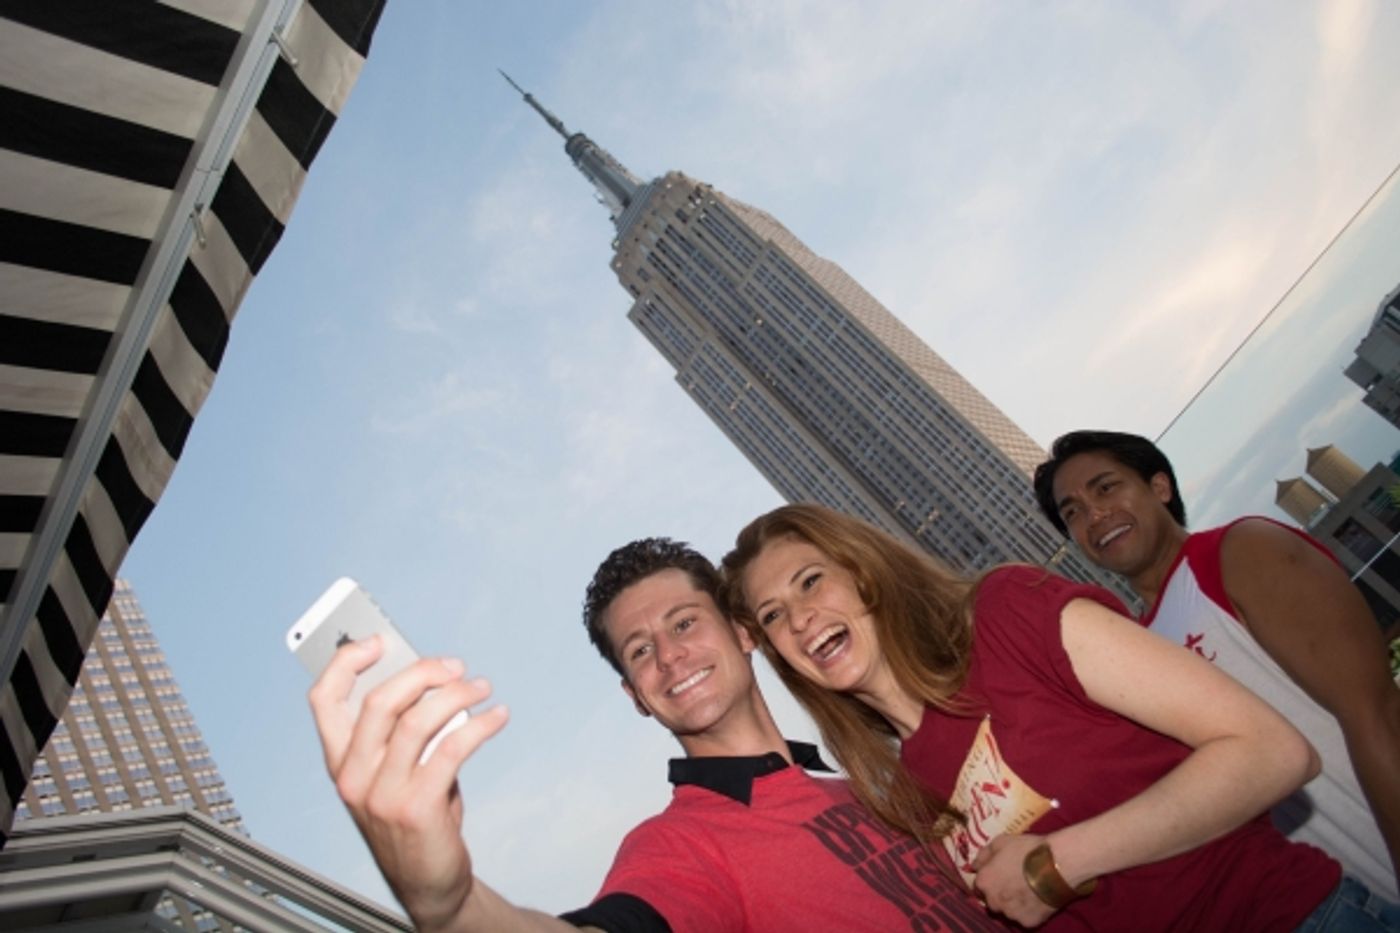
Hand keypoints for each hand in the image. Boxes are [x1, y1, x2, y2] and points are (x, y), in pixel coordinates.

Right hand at [308, 637, 509, 930]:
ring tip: (482, 688)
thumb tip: (434, 680)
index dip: (345, 662)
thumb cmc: (414, 819)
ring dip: (457, 694)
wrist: (429, 885)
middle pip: (379, 701)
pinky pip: (451, 748)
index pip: (324, 700)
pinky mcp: (416, 808)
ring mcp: (381, 795)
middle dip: (422, 672)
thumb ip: (402, 731)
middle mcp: (353, 777)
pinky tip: (497, 717)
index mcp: (340, 763)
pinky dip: (480, 725)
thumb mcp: (395, 773)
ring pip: (417, 720)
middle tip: (456, 667)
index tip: (378, 640)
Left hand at [970, 833, 1055, 927]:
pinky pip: (1025, 918)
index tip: (1001, 874)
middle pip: (992, 900)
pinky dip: (1029, 911)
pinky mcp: (1028, 923)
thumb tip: (973, 865)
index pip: (980, 886)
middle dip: (1000, 893)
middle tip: (1016, 882)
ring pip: (1008, 911)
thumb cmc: (1027, 850)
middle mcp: (993, 901)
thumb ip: (983, 855)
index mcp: (984, 882)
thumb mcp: (1000, 842)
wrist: (1056, 866)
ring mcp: (1010, 914)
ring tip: (1030, 890)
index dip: (991, 879)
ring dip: (1014, 903)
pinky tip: (1038, 899)